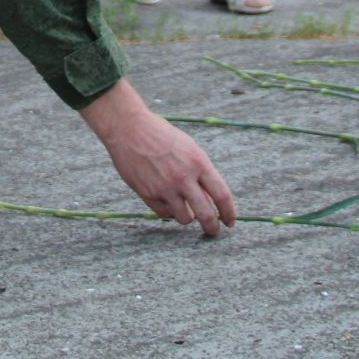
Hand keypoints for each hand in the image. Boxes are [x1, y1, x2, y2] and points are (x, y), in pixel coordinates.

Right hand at [80, 80, 235, 236]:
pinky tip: (166, 201)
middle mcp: (183, 177)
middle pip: (206, 215)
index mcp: (198, 162)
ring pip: (185, 218)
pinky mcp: (148, 193)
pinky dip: (168, 211)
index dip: (229, 212)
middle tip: (213, 231)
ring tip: (184, 209)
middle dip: (212, 228)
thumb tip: (210, 200)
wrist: (129, 128)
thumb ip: (200, 173)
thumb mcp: (188, 148)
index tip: (230, 221)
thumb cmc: (161, 135)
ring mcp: (165, 187)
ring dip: (187, 217)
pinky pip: (164, 214)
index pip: (222, 195)